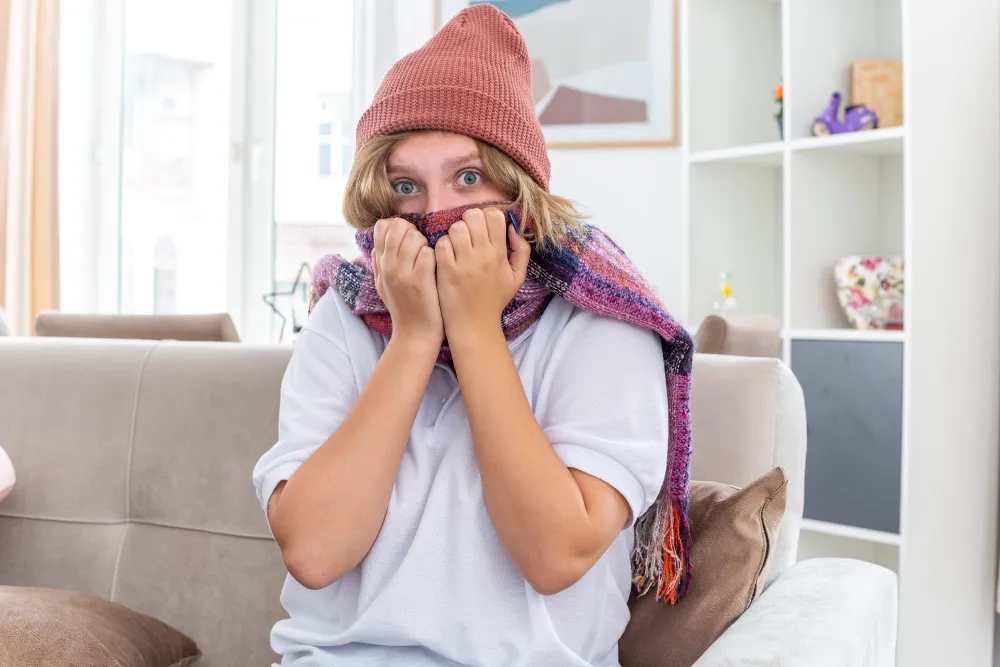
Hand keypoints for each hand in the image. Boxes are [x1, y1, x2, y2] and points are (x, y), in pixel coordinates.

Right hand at [372, 218, 442, 348]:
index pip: (383, 226)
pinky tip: (437, 269)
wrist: (415, 335)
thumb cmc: (404, 307)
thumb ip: (381, 260)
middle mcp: (388, 266)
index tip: (407, 240)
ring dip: (426, 243)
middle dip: (414, 231)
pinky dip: (435, 256)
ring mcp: (404, 273)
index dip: (398, 227)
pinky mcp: (421, 281)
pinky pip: (429, 252)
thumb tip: (381, 236)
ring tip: (428, 260)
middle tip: (421, 248)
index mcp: (380, 264)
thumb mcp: (383, 283)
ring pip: (415, 236)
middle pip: (399, 226)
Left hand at [435, 207, 530, 341]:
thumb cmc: (495, 299)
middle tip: (468, 235)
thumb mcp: (517, 277)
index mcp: (499, 253)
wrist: (475, 324)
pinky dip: (442, 246)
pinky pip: (441, 244)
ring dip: (454, 233)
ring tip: (456, 246)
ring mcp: (464, 263)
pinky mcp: (446, 270)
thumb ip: (521, 250)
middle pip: (473, 215)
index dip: (487, 216)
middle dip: (469, 221)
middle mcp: (483, 255)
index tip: (483, 228)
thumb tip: (512, 228)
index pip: (494, 215)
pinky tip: (446, 256)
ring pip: (456, 227)